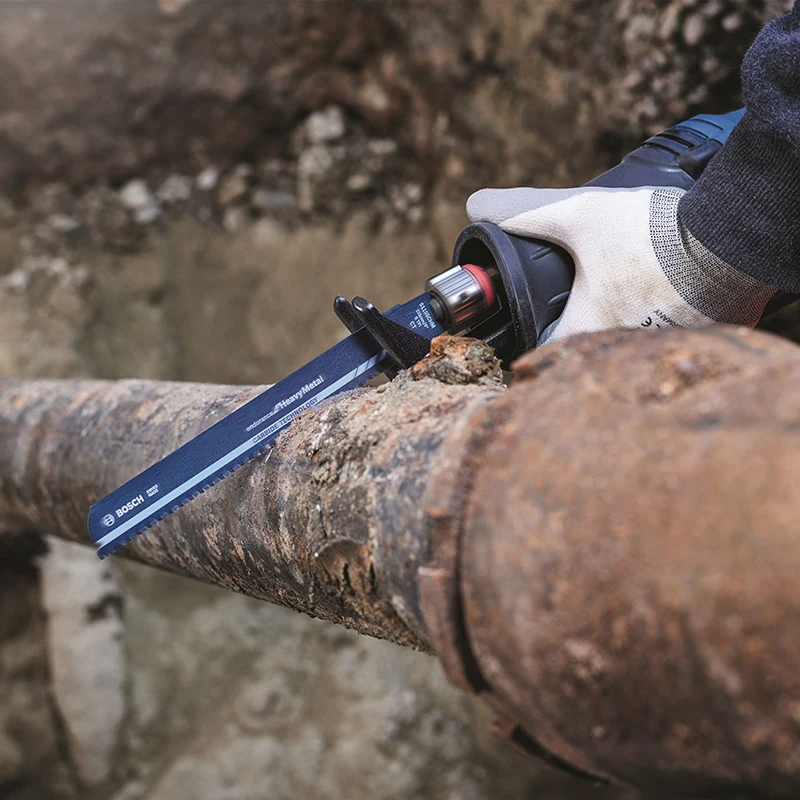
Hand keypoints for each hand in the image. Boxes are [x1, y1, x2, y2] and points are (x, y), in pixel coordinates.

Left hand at [467, 186, 775, 343]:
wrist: (732, 236)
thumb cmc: (652, 233)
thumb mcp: (579, 215)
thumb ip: (525, 212)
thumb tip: (475, 204)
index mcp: (588, 328)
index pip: (547, 351)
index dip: (537, 334)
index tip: (539, 319)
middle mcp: (623, 350)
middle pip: (590, 349)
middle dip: (585, 325)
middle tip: (590, 295)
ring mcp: (665, 349)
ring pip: (632, 345)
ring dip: (627, 325)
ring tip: (631, 291)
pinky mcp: (702, 338)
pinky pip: (672, 337)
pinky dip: (665, 319)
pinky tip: (666, 294)